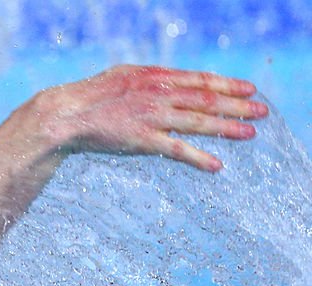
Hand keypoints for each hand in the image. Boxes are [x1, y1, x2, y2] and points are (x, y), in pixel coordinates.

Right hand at [35, 65, 269, 171]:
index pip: (200, 79)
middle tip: (262, 112)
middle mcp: (158, 94)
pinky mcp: (142, 140)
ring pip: (198, 122)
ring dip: (227, 128)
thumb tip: (167, 81)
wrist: (66, 115)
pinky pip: (177, 150)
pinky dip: (198, 157)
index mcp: (155, 76)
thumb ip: (148, 79)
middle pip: (207, 99)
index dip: (228, 84)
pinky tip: (216, 165)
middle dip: (237, 106)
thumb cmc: (91, 98)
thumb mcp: (123, 77)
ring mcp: (152, 117)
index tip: (249, 89)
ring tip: (249, 134)